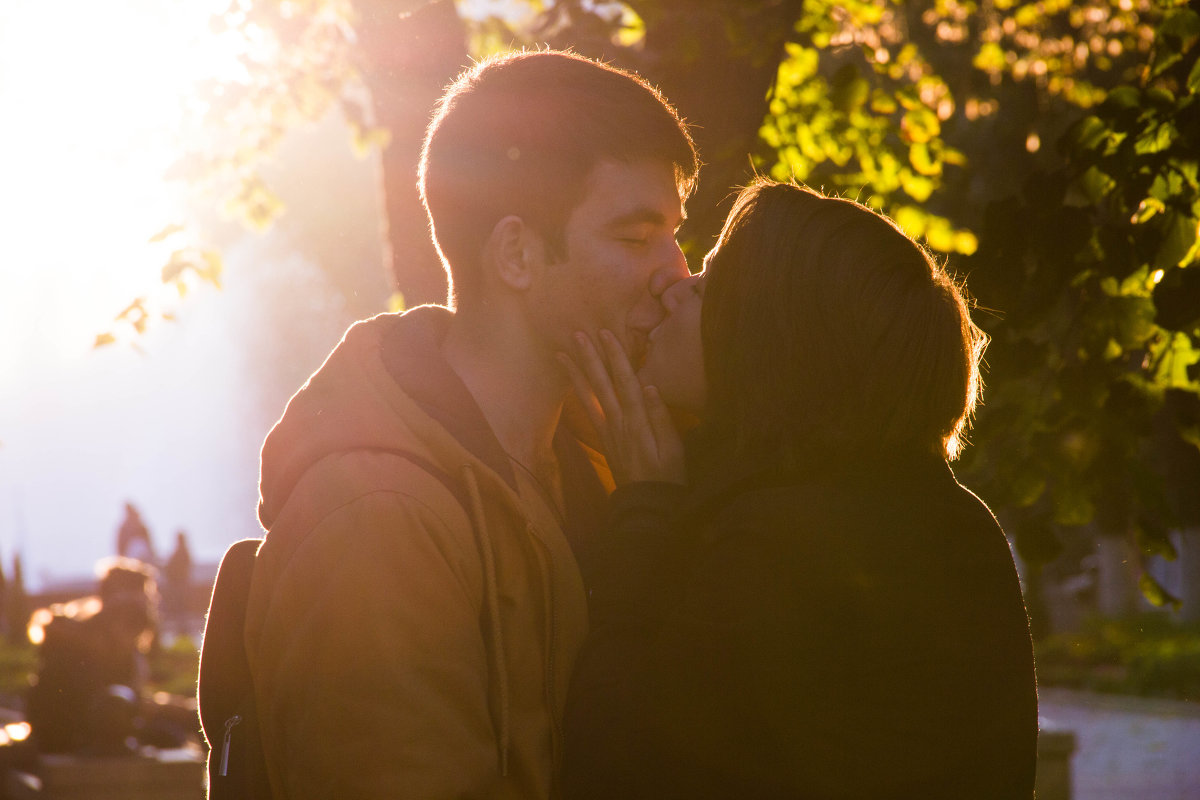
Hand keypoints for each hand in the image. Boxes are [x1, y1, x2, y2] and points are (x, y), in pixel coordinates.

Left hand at [559, 329, 685, 485]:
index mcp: (637, 421)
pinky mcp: (604, 437)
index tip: (606, 334)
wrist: (647, 504)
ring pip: (590, 395)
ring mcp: (608, 430)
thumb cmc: (667, 475)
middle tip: (577, 334)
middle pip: (602, 384)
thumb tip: (650, 386)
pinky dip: (579, 392)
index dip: (615, 356)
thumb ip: (661, 417)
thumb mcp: (673, 449)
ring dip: (576, 372)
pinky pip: (588, 409)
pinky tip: (572, 381)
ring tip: (563, 353)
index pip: (626, 381)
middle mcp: (618, 422)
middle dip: (590, 357)